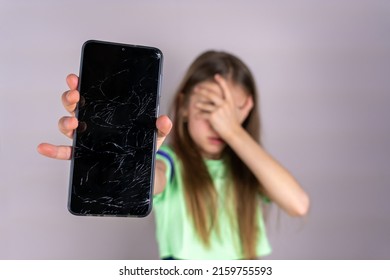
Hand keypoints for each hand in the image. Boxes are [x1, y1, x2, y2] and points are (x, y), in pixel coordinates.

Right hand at [37, 74, 171, 159]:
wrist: (141, 164)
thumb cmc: (144, 143)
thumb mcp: (155, 134)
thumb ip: (160, 127)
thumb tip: (164, 119)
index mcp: (106, 111)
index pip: (90, 94)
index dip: (79, 84)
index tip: (75, 78)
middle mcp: (92, 121)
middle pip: (74, 106)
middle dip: (70, 98)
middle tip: (76, 96)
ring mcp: (86, 137)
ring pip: (68, 126)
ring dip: (65, 121)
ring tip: (73, 123)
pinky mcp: (83, 154)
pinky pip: (65, 152)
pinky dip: (53, 150)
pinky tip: (43, 147)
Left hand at [194, 74, 252, 140]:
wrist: (233, 133)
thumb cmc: (237, 124)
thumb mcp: (243, 113)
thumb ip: (248, 104)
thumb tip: (251, 97)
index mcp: (230, 101)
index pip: (225, 88)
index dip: (221, 81)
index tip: (216, 76)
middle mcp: (224, 104)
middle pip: (211, 94)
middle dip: (202, 91)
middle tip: (196, 89)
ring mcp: (218, 110)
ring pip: (206, 105)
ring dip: (199, 105)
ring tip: (195, 105)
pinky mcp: (213, 117)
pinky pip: (204, 114)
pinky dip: (199, 115)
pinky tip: (196, 116)